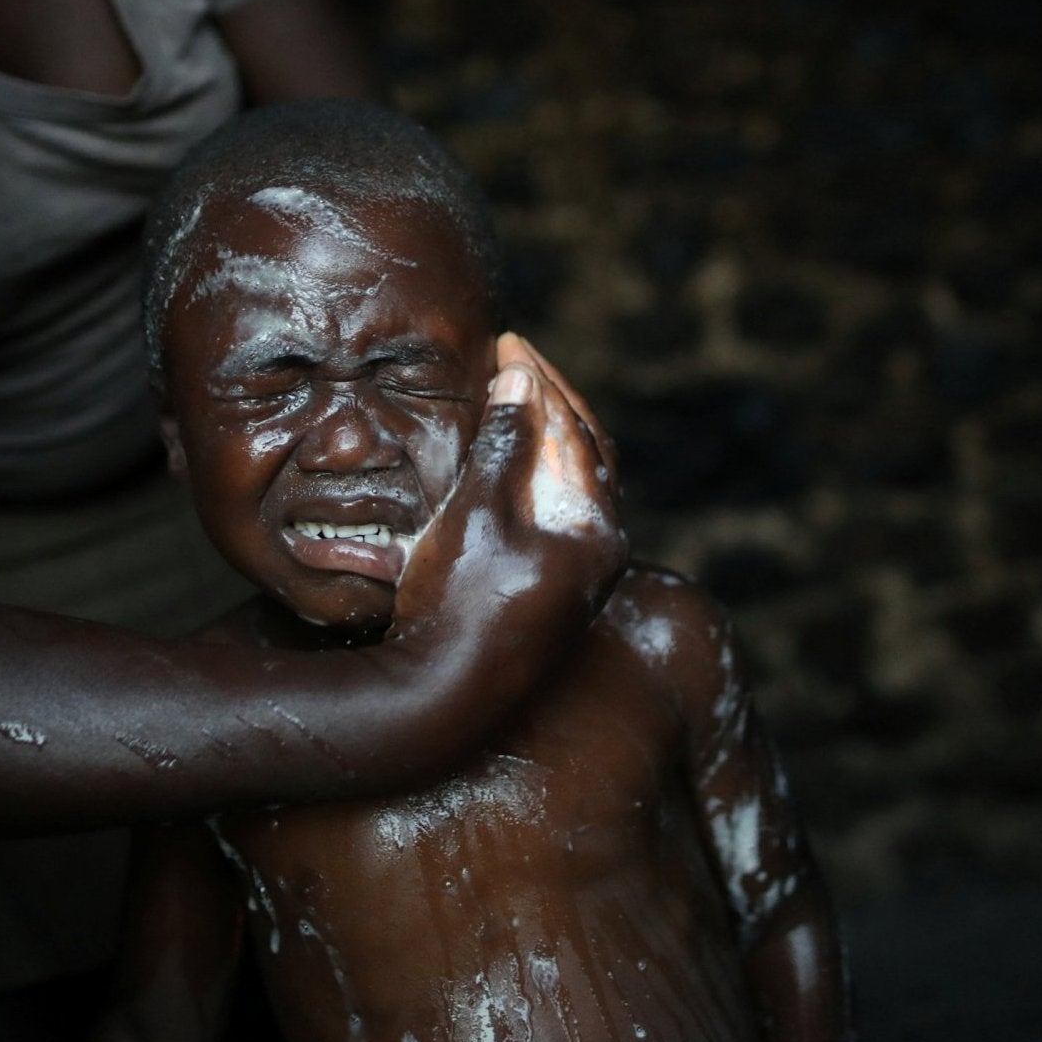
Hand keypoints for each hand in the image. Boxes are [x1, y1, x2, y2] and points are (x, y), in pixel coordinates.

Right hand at [390, 332, 627, 665]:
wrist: (441, 699)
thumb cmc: (459, 604)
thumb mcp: (476, 512)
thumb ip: (503, 442)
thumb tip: (521, 376)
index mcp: (596, 528)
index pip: (577, 428)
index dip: (540, 378)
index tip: (506, 342)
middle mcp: (600, 550)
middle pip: (586, 451)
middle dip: (551, 398)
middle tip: (514, 359)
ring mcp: (580, 573)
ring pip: (574, 481)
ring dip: (545, 433)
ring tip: (511, 396)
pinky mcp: (553, 589)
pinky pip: (556, 510)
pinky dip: (535, 471)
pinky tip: (505, 459)